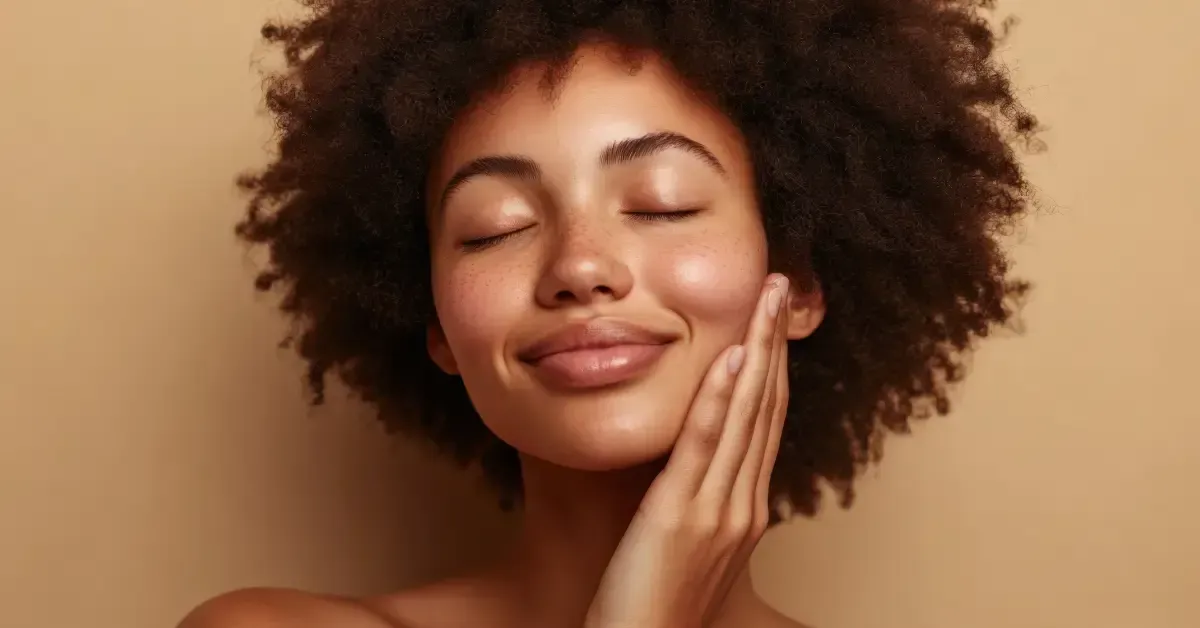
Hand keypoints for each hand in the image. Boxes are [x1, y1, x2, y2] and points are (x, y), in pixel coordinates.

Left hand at [584, 274, 791, 627]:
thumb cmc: (653, 603)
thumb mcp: (687, 543)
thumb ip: (699, 498)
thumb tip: (696, 461)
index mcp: (746, 508)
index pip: (766, 421)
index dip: (772, 363)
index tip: (773, 318)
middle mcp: (744, 504)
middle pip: (767, 407)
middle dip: (773, 341)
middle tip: (779, 285)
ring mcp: (718, 510)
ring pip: (746, 415)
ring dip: (757, 350)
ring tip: (765, 299)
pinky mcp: (681, 514)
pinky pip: (705, 446)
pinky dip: (720, 398)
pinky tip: (731, 359)